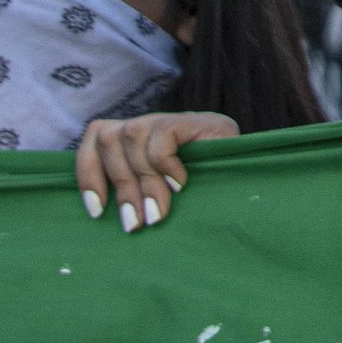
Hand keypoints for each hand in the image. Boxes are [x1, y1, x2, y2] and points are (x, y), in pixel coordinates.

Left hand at [76, 110, 237, 231]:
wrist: (252, 179)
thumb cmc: (202, 198)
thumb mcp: (160, 198)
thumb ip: (135, 192)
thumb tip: (100, 213)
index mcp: (136, 140)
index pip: (96, 137)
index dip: (89, 172)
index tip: (97, 212)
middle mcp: (150, 123)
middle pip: (109, 138)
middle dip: (120, 186)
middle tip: (136, 224)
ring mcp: (172, 119)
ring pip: (130, 135)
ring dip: (142, 180)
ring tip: (158, 213)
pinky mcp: (194, 120)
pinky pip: (162, 135)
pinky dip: (164, 163)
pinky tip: (181, 185)